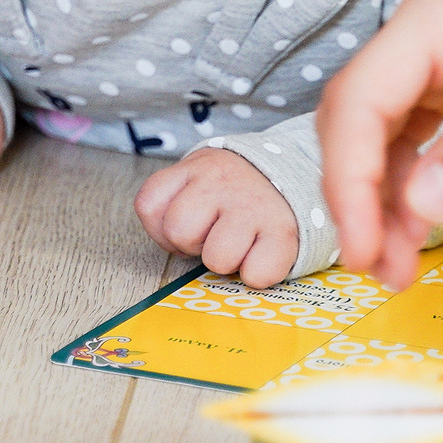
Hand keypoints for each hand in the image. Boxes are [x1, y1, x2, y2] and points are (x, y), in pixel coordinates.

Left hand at [136, 149, 299, 287]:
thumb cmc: (234, 190)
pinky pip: (257, 274)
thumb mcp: (198, 179)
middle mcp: (221, 182)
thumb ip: (173, 201)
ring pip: (217, 258)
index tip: (187, 223)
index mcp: (195, 168)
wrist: (293, 175)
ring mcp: (253, 207)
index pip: (149, 205)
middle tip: (214, 234)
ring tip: (239, 242)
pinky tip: (261, 252)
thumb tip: (175, 243)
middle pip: (179, 231)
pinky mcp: (284, 233)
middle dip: (192, 243)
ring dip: (226, 260)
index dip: (161, 227)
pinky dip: (257, 273)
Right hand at [320, 0, 442, 289]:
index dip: (349, 181)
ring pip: (384, 129)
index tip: (365, 247)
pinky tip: (425, 219)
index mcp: (439, 14)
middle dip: (358, 195)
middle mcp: (429, 28)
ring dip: (383, 195)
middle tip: (380, 269)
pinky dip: (416, 178)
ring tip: (400, 263)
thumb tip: (421, 204)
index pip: (359, 102)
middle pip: (357, 117)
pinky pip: (421, 130)